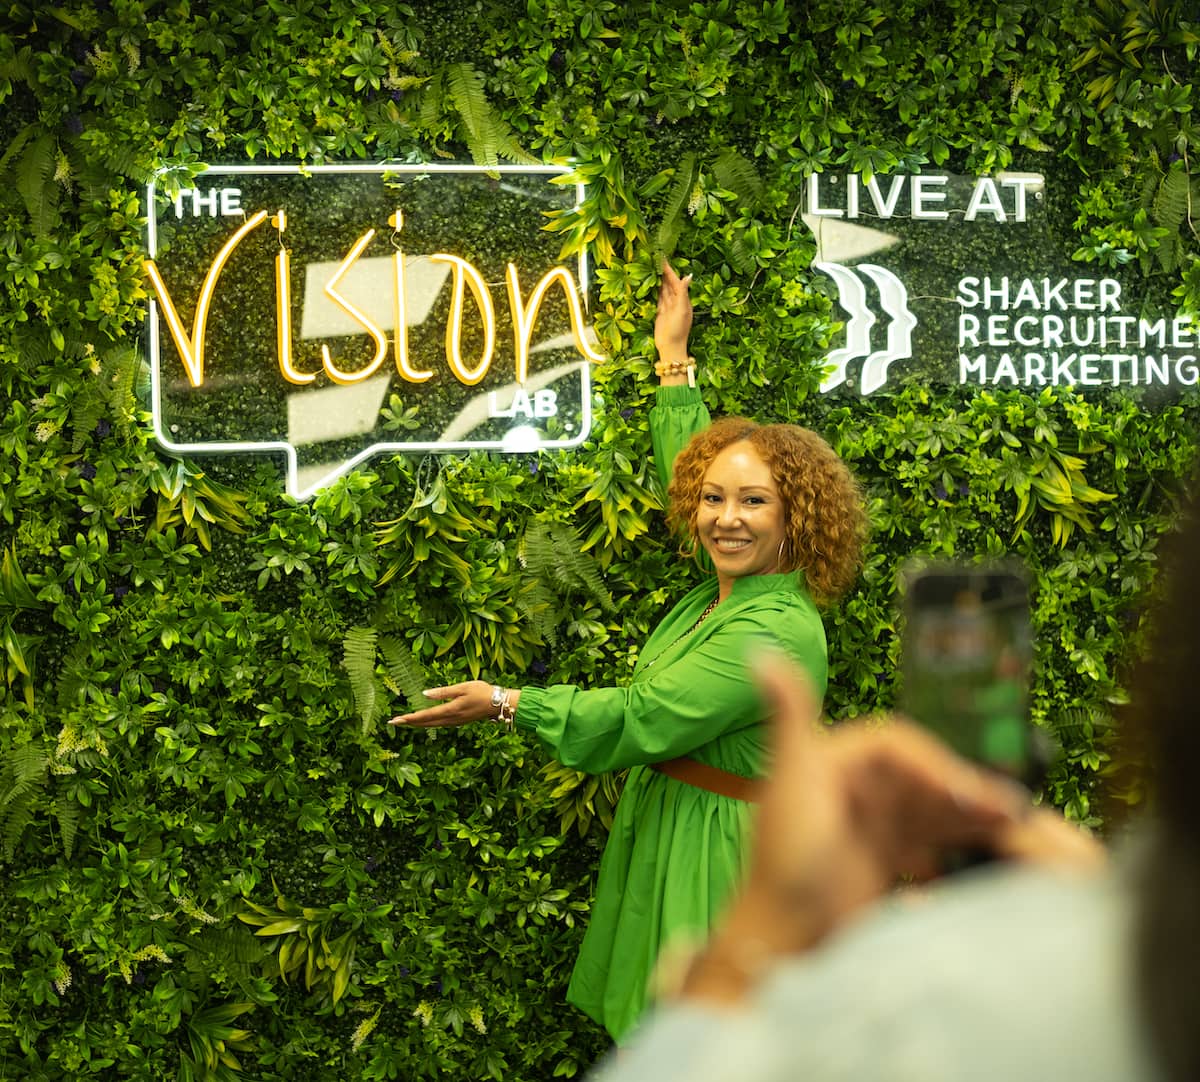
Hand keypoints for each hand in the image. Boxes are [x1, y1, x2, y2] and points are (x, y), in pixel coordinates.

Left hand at [388, 681, 514, 727]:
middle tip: (393, 722)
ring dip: (417, 724)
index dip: (409, 718)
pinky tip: (424, 721)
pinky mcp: (458, 721)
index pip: (425, 715)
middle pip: (425, 723)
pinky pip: (439, 724)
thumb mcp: (462, 687)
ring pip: (431, 725)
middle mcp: (451, 719)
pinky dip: (428, 723)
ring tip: (405, 722)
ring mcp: (455, 722)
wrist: (499, 704)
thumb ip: (443, 692)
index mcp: (450, 710)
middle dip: (409, 723)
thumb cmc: (483, 692)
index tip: (396, 720)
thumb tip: (424, 694)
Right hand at [654, 259, 692, 363]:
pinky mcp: (660, 312)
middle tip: (656, 258)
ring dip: (659, 279)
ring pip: (663, 289)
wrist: (670, 347)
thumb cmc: (678, 330)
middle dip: (664, 272)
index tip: (663, 258)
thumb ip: (683, 292)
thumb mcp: (682, 310)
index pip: (675, 281)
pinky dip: (655, 290)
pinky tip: (651, 283)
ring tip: (653, 266)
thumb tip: (688, 276)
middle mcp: (676, 301)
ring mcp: (668, 307)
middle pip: (669, 283)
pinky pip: (658, 298)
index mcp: (683, 300)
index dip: (669, 270)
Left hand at [680, 651, 1103, 1004]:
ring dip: (974, 816)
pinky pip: (938, 840)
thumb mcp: (789, 780)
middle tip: (1012, 814)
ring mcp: (875, 820)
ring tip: (1018, 832)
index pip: (898, 745)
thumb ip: (787, 716)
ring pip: (938, 807)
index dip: (935, 762)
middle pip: (926, 775)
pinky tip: (997, 852)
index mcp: (836, 756)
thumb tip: (759, 651)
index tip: (967, 792)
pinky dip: (966, 842)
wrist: (782, 935)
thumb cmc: (783, 857)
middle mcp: (857, 782)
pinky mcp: (888, 855)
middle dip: (966, 791)